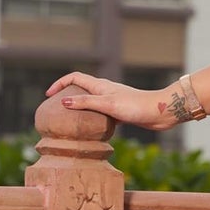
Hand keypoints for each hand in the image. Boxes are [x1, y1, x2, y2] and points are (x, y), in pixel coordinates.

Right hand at [45, 71, 165, 129]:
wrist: (161, 112)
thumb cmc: (136, 106)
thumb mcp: (107, 104)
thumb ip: (86, 103)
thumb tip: (64, 102)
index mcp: (100, 85)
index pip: (75, 77)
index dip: (60, 83)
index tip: (48, 96)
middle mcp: (105, 91)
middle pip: (81, 88)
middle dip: (67, 95)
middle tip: (56, 110)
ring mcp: (113, 101)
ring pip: (91, 102)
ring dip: (80, 109)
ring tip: (70, 122)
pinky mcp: (121, 112)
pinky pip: (101, 114)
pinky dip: (93, 119)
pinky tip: (91, 132)